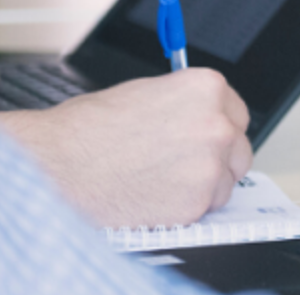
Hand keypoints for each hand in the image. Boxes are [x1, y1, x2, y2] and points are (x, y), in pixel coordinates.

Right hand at [0, 68, 253, 227]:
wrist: (59, 165)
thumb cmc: (88, 130)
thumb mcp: (145, 94)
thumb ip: (183, 105)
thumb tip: (199, 116)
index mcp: (205, 89)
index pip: (238, 111)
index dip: (220, 125)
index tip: (209, 135)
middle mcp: (216, 125)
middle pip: (240, 148)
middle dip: (218, 157)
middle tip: (186, 163)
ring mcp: (209, 166)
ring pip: (226, 182)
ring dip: (203, 185)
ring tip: (161, 179)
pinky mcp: (197, 203)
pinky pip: (206, 209)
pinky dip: (186, 208)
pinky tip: (155, 195)